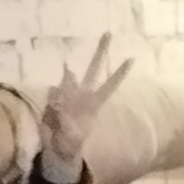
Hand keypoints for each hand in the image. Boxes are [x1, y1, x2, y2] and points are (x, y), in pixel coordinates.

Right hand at [38, 36, 132, 183]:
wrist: (56, 150)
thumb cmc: (69, 146)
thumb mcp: (71, 138)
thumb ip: (66, 118)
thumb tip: (59, 103)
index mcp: (93, 104)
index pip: (109, 86)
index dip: (119, 74)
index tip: (132, 59)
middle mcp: (82, 94)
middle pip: (93, 68)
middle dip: (100, 51)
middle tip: (108, 33)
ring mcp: (68, 93)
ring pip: (67, 77)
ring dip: (65, 86)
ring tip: (60, 112)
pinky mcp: (54, 97)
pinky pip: (52, 93)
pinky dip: (51, 104)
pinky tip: (52, 116)